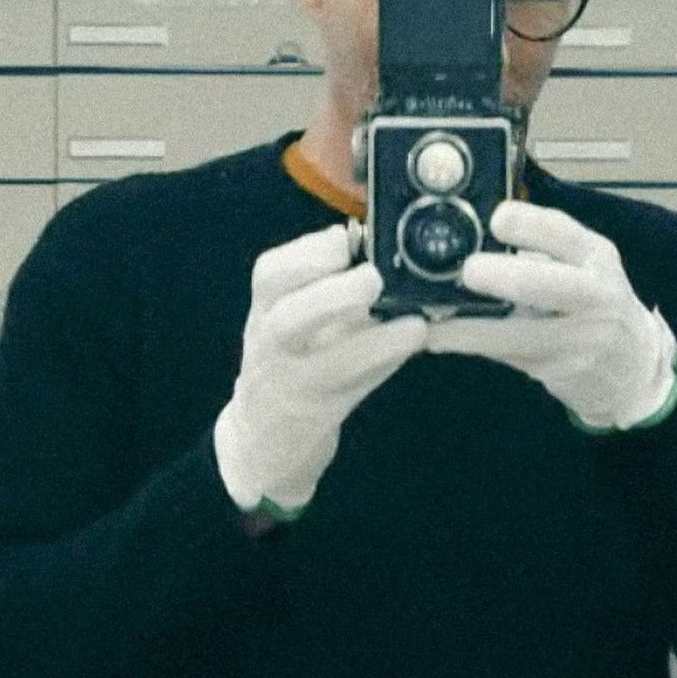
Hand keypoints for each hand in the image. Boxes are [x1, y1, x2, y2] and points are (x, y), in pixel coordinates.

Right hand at [212, 223, 429, 520]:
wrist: (262, 438)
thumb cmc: (291, 359)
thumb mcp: (295, 317)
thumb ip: (328, 283)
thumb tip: (380, 242)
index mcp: (265, 309)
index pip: (270, 275)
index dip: (306, 254)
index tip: (343, 239)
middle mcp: (271, 345)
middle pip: (286, 318)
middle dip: (331, 294)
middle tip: (374, 278)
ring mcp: (292, 385)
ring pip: (326, 365)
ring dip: (373, 343)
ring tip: (414, 324)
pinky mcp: (317, 416)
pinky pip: (353, 392)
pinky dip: (385, 367)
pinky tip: (414, 346)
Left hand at [423, 201, 676, 432]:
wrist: (634, 368)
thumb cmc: (595, 302)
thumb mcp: (585, 265)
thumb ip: (542, 247)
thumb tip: (474, 231)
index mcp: (595, 257)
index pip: (564, 234)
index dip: (529, 225)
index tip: (496, 219)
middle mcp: (592, 296)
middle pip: (546, 285)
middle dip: (504, 277)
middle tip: (467, 271)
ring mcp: (578, 339)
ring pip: (519, 334)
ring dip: (470, 329)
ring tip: (431, 324)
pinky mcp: (559, 370)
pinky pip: (507, 356)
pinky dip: (471, 346)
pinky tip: (439, 339)